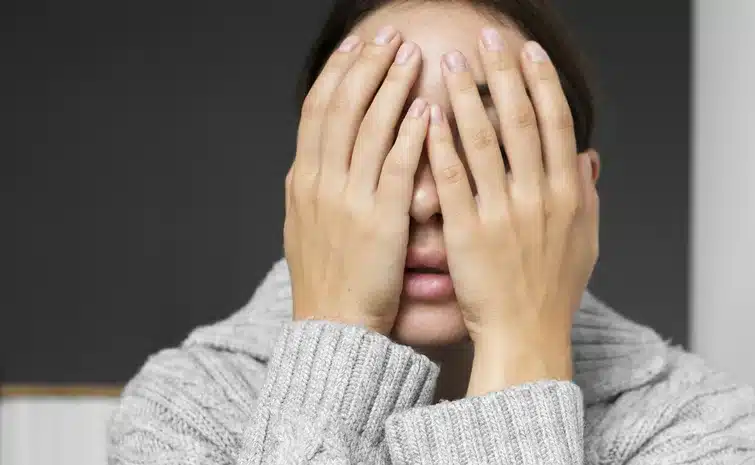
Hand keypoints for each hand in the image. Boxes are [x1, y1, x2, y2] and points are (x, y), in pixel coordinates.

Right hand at [284, 27, 428, 334]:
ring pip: (367, 127)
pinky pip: (395, 166)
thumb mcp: (307, 226)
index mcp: (304, 180)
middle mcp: (320, 182)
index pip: (317, 110)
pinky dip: (410, 134)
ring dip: (390, 86)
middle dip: (365, 66)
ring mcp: (347, 199)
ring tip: (411, 54)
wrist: (334, 327)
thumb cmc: (329, 281)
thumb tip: (315, 156)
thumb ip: (315, 187)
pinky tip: (426, 108)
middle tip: (389, 35)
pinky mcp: (379, 220)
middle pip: (341, 106)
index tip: (355, 45)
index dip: (337, 73)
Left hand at [426, 31, 598, 394]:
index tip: (528, 51)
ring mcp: (502, 214)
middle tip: (486, 36)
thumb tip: (586, 156)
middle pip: (521, 121)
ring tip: (451, 61)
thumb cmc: (554, 292)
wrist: (527, 337)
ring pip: (484, 142)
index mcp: (567, 194)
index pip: (556, 124)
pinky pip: (453, 180)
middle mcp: (538, 197)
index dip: (541, 83)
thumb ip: (586, 195)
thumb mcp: (585, 241)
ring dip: (467, 96)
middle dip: (504, 73)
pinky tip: (428, 114)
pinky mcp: (468, 233)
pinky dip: (441, 145)